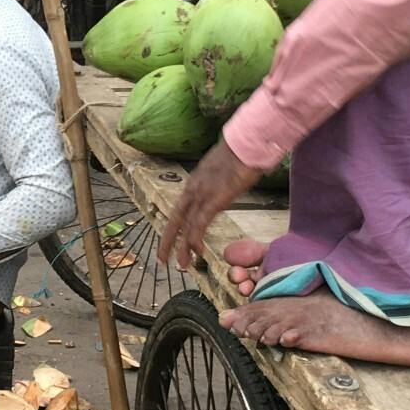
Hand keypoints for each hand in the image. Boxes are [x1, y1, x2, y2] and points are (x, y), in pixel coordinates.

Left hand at [158, 138, 265, 270]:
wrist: (247, 144)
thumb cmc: (242, 153)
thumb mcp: (224, 168)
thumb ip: (219, 180)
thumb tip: (225, 185)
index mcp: (195, 181)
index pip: (179, 208)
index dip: (174, 226)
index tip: (171, 239)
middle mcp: (193, 188)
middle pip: (175, 219)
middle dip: (167, 241)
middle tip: (162, 259)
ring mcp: (202, 194)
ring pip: (185, 226)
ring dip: (181, 247)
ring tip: (180, 265)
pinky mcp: (213, 199)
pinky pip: (200, 223)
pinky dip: (195, 239)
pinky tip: (195, 252)